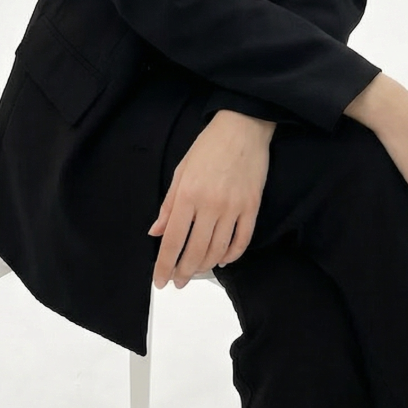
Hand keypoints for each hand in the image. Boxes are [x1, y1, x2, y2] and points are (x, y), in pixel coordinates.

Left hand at [148, 110, 273, 288]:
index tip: (160, 280)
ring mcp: (233, 207)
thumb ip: (169, 204)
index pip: (172, 240)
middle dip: (184, 272)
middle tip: (178, 281)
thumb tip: (156, 232)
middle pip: (195, 251)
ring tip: (196, 271)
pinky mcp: (252, 206)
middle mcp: (210, 204)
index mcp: (188, 194)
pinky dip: (232, 255)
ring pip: (218, 249)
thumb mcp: (181, 170)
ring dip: (205, 266)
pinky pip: (242, 240)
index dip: (164, 265)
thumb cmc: (208, 146)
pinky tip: (223, 259)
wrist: (242, 127)